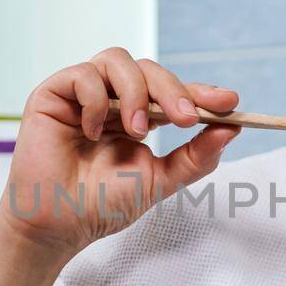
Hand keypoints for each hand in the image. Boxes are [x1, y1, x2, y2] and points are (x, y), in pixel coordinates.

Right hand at [0, 46, 241, 253]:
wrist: (59, 225)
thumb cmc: (101, 205)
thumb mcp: (159, 180)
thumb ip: (194, 157)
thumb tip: (231, 130)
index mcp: (137, 116)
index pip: (171, 92)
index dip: (200, 92)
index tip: (229, 103)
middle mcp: (111, 100)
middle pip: (148, 69)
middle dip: (172, 90)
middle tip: (185, 119)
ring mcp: (82, 95)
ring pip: (117, 61)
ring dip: (135, 92)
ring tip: (137, 131)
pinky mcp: (53, 95)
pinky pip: (83, 75)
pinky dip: (96, 100)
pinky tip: (94, 132)